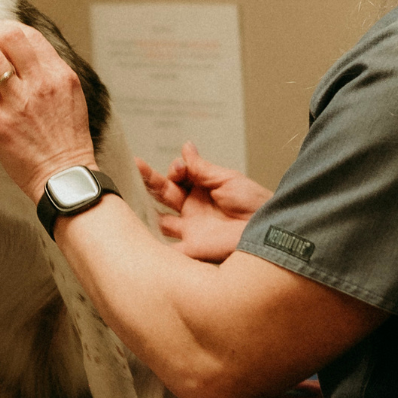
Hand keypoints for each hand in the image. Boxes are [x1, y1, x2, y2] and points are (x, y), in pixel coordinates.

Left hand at [0, 20, 96, 200]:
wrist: (64, 175)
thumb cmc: (68, 141)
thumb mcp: (70, 98)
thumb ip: (51, 76)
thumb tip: (27, 59)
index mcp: (59, 75)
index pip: (30, 36)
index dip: (7, 28)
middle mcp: (40, 84)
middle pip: (10, 38)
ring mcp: (19, 103)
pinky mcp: (0, 124)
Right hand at [136, 142, 269, 261]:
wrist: (267, 229)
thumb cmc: (254, 203)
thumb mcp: (227, 179)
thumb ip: (202, 168)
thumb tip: (186, 147)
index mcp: (201, 190)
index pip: (177, 177)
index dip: (174, 170)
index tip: (179, 169)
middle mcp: (192, 209)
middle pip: (163, 194)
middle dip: (149, 180)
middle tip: (136, 167)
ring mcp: (190, 229)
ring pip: (159, 219)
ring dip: (145, 209)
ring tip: (130, 193)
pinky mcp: (191, 248)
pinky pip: (168, 250)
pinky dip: (153, 246)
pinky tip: (137, 232)